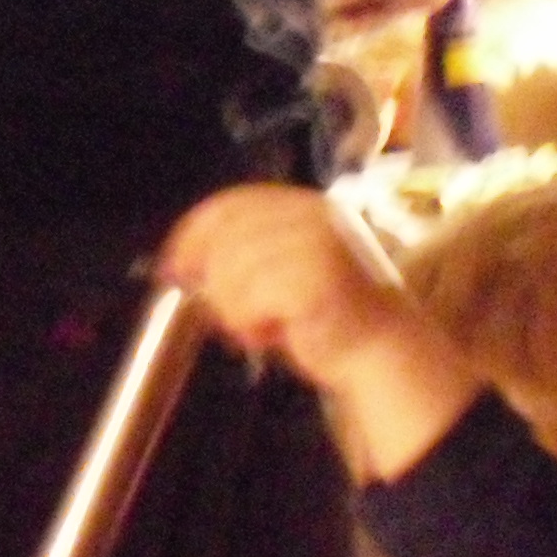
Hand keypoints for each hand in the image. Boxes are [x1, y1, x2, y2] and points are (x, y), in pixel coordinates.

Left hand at [158, 185, 469, 480]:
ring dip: (234, 311)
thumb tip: (184, 261)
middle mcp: (312, 217)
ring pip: (230, 273)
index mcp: (305, 207)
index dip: (193, 232)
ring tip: (261, 327)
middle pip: (225, 240)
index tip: (174, 263)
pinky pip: (246, 301)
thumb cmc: (329, 319)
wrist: (382, 353)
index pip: (230, 204)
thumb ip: (242, 257)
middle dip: (216, 283)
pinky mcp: (313, 279)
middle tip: (232, 315)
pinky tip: (271, 334)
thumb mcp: (282, 273)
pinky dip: (248, 324)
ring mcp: (315, 245)